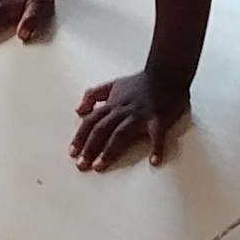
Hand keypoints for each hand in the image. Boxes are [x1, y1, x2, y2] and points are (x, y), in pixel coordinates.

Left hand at [72, 67, 188, 170]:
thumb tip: (78, 110)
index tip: (72, 153)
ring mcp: (141, 115)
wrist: (167, 73)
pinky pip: (157, 135)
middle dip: (89, 148)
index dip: (80, 137)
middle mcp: (123, 110)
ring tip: (100, 166)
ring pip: (120, 134)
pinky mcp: (159, 119)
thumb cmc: (142, 82)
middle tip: (82, 165)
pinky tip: (155, 161)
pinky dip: (157, 148)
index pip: (91, 121)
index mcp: (113, 104)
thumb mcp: (113, 84)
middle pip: (102, 129)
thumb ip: (94, 95)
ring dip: (109, 150)